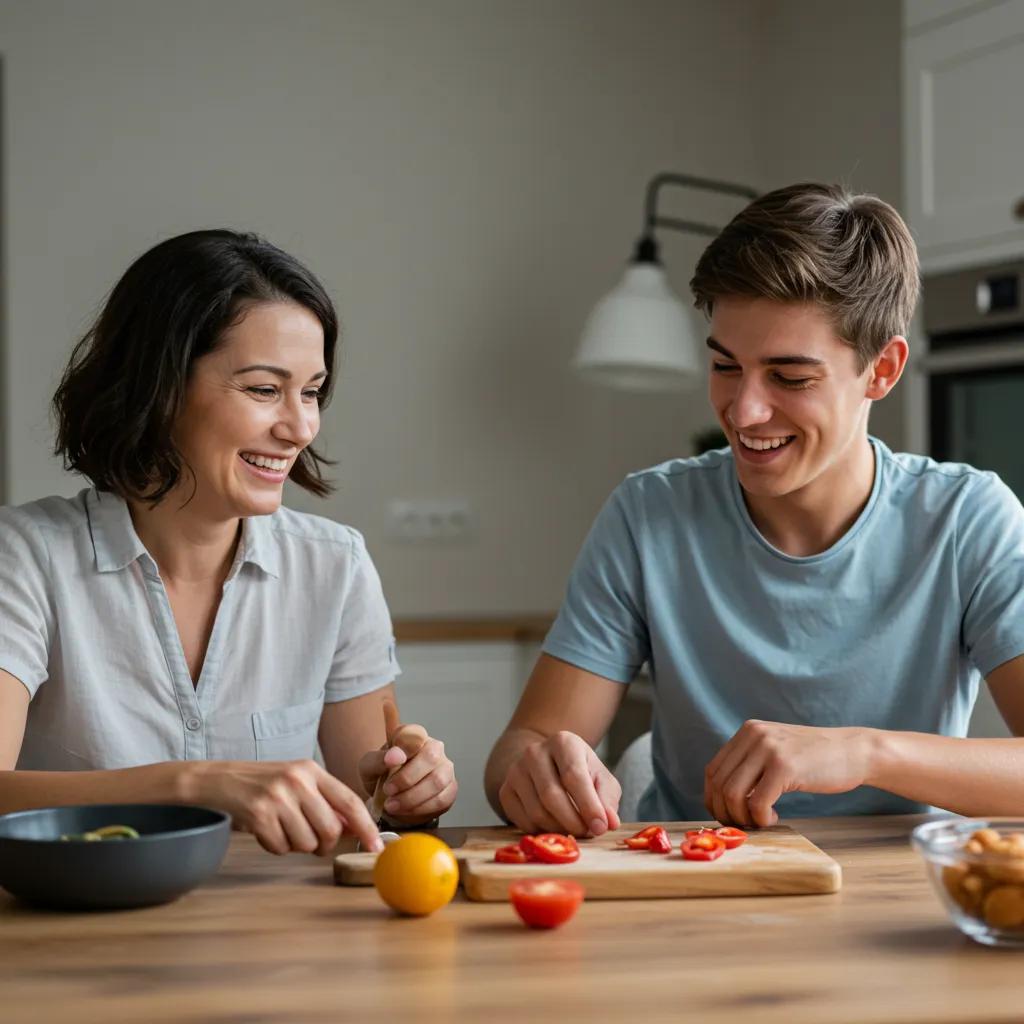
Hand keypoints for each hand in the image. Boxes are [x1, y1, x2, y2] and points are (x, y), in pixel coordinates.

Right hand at [184, 759, 381, 855]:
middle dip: (323, 844)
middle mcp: (298, 781)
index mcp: (312, 770)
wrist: (218, 779)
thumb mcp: (297, 782)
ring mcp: (277, 797)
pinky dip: (275, 846)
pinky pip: (281, 848)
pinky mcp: (259, 815)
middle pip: (330, 830)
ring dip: (297, 845)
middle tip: (311, 840)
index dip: (367, 827)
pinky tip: (265, 830)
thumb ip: (325, 802)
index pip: (350, 802)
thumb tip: (355, 828)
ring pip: (306, 843)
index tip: (377, 846)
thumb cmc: (263, 783)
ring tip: (282, 828)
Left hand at [358, 723, 456, 825]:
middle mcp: (434, 747)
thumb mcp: (368, 767)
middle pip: (431, 757)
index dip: (404, 748)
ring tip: (392, 805)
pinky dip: (420, 808)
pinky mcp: (450, 790)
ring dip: (412, 797)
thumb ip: (378, 759)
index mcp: (413, 735)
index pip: (416, 734)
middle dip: (407, 778)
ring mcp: (445, 768)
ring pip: (437, 781)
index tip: (388, 763)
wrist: (388, 799)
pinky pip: (441, 800)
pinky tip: (406, 810)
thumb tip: (395, 756)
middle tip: (388, 790)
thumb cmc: (380, 777)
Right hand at [498, 730, 620, 836]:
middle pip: (551, 795)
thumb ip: (607, 799)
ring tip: (573, 828)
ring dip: (559, 828)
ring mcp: (516, 771)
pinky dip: (542, 831)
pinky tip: (554, 826)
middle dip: (573, 821)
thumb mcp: (600, 779)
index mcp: (563, 742)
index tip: (600, 827)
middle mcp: (535, 752)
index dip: (588, 805)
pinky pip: (523, 822)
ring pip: (537, 812)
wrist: (546, 765)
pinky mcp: (505, 791)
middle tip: (587, 832)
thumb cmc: (579, 772)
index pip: (574, 776)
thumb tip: (608, 822)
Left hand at [704, 720, 873, 827]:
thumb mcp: (776, 751)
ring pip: (733, 794)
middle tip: (745, 825)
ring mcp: (768, 748)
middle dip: (726, 813)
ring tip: (761, 821)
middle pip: (719, 784)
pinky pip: (757, 803)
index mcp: (748, 731)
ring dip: (743, 817)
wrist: (855, 751)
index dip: (714, 800)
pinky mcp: (784, 766)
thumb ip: (751, 764)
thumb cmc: (816, 760)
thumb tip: (721, 798)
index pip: (713, 771)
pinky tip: (776, 817)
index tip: (727, 817)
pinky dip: (761, 818)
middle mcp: (754, 735)